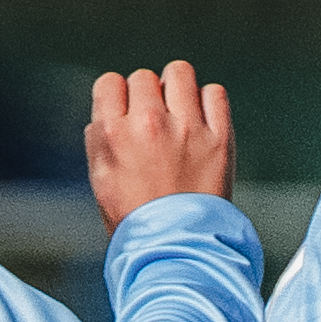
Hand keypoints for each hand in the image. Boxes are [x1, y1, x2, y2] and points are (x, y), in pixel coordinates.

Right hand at [85, 61, 232, 227]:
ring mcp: (186, 128)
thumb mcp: (101, 179)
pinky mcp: (219, 137)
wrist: (178, 248)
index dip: (117, 97)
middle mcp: (148, 124)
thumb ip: (102, 138)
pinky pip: (214, 92)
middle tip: (155, 122)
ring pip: (179, 73)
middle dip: (147, 96)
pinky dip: (208, 101)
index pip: (110, 83)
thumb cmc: (136, 219)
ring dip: (177, 87)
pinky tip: (202, 121)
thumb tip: (109, 109)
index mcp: (112, 134)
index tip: (126, 115)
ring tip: (179, 112)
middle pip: (144, 77)